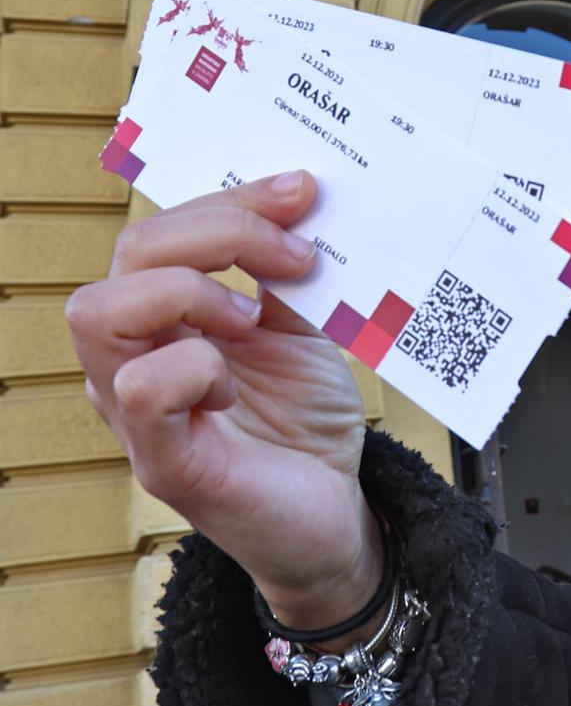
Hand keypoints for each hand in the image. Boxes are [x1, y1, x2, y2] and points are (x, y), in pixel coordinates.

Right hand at [66, 171, 382, 631]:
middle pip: (129, 254)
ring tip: (250, 319)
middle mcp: (137, 354)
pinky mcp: (163, 461)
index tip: (303, 191)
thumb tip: (302, 201)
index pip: (165, 230)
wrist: (336, 515)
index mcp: (169, 316)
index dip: (232, 199)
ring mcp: (138, 410)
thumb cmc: (306, 424)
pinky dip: (191, 368)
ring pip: (99, 313)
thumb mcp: (305, 333)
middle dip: (218, 232)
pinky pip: (137, 391)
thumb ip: (288, 276)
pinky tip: (231, 387)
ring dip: (187, 294)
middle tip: (296, 257)